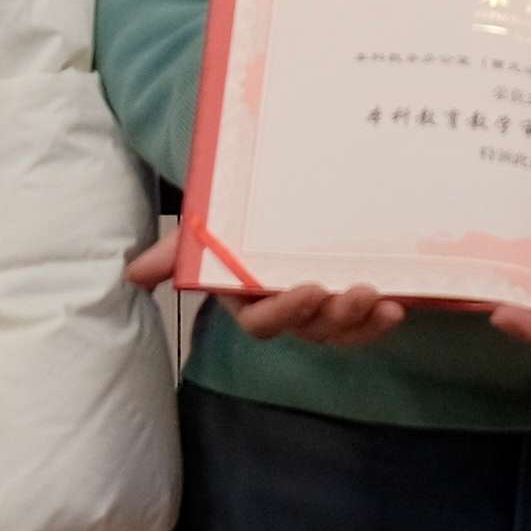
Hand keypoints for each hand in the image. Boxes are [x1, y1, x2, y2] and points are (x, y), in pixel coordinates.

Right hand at [126, 224, 407, 349]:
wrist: (267, 201)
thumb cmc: (229, 224)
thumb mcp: (201, 232)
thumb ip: (174, 252)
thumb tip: (131, 273)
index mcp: (249, 300)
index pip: (263, 322)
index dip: (285, 313)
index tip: (307, 290)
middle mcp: (287, 310)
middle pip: (310, 329)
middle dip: (334, 317)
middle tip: (357, 293)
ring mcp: (321, 307)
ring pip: (341, 329)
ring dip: (362, 321)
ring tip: (382, 300)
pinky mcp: (351, 298)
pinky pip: (367, 320)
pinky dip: (381, 317)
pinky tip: (399, 303)